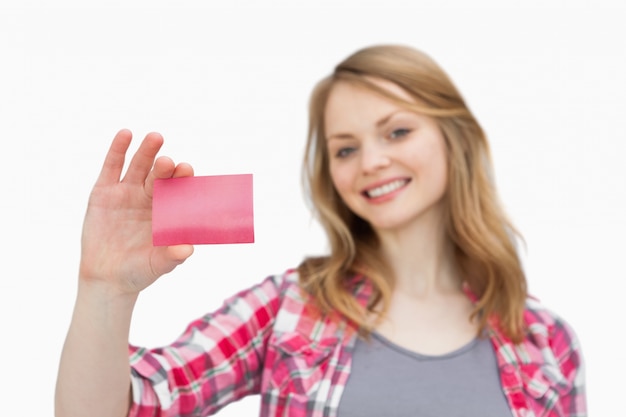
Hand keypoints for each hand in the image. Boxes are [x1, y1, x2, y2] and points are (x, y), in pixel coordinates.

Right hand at [79, 129, 193, 294]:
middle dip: (165, 167)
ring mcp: (127, 192)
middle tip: (170, 162)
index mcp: (167, 210)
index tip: (187, 171)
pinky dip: (118, 150)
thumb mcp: (156, 265)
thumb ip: (172, 257)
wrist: (107, 278)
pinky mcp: (104, 192)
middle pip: (160, 175)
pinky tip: (125, 134)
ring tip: (156, 138)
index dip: (182, 179)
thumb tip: (188, 250)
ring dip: (147, 151)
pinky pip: (112, 167)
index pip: (178, 189)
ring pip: (139, 166)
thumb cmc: (139, 271)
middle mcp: (149, 197)